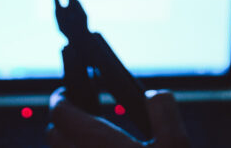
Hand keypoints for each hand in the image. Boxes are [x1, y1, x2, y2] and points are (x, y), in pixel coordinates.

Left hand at [47, 87, 189, 147]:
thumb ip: (164, 112)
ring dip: (72, 138)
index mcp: (99, 145)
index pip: (60, 115)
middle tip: (81, 106)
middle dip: (63, 118)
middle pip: (54, 136)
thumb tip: (152, 95)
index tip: (68, 89)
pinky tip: (105, 145)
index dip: (61, 97)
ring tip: (95, 128)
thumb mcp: (176, 145)